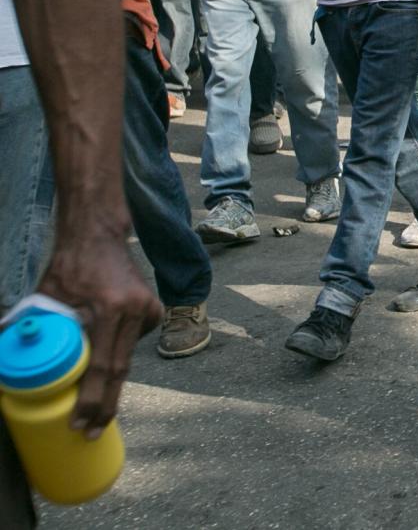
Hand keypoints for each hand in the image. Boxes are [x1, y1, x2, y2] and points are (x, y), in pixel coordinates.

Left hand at [36, 231, 161, 437]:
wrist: (99, 235)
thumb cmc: (70, 265)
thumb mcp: (46, 295)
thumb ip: (29, 324)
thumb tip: (4, 352)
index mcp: (112, 309)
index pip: (102, 366)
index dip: (90, 400)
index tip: (80, 424)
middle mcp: (136, 311)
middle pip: (120, 372)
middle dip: (105, 406)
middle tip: (91, 433)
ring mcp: (148, 310)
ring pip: (127, 358)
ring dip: (110, 384)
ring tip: (96, 410)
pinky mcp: (152, 310)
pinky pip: (132, 343)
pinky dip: (117, 356)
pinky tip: (105, 357)